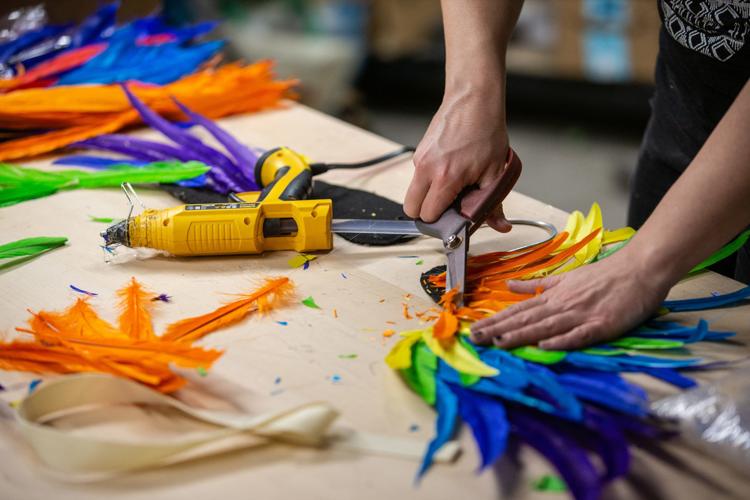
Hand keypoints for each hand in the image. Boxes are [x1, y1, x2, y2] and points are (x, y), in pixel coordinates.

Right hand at [404, 85, 511, 231]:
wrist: (473, 99)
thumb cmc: (485, 131)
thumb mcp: (495, 172)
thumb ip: (493, 204)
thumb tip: (500, 226)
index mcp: (445, 178)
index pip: (428, 215)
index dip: (441, 221)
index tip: (454, 218)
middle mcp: (426, 169)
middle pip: (411, 209)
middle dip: (427, 213)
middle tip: (448, 207)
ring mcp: (420, 159)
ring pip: (413, 193)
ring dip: (428, 197)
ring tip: (452, 186)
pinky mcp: (419, 151)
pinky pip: (418, 176)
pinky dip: (429, 181)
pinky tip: (450, 169)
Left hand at [469, 249, 672, 349]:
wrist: (638, 269)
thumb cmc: (602, 276)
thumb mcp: (564, 278)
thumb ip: (536, 285)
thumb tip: (509, 285)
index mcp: (552, 296)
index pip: (518, 310)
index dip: (495, 321)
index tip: (474, 330)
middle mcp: (561, 305)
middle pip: (525, 319)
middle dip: (499, 330)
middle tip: (475, 339)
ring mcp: (580, 315)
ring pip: (545, 326)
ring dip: (521, 335)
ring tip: (499, 342)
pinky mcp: (600, 324)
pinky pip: (578, 334)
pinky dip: (562, 340)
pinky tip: (545, 346)